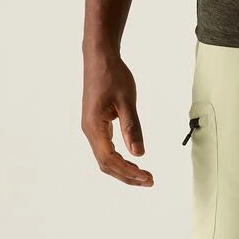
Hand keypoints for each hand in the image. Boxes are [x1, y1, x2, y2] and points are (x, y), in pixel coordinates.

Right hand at [82, 47, 152, 185]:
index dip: (128, 171)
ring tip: (143, 175)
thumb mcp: (126, 100)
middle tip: (149, 180)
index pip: (110, 158)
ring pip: (105, 158)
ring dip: (123, 169)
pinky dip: (118, 159)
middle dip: (127, 175)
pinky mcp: (96, 124)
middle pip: (105, 164)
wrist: (99, 58)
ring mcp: (91, 128)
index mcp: (94, 126)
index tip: (146, 177)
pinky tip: (131, 161)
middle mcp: (89, 130)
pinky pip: (105, 148)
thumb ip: (132, 128)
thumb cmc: (112, 75)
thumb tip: (139, 153)